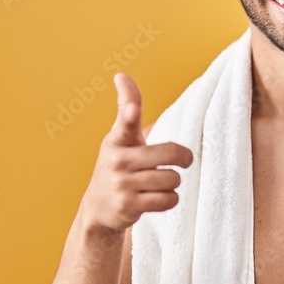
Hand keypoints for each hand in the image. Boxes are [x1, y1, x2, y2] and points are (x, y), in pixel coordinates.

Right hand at [80, 73, 192, 232]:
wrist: (98, 208)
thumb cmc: (118, 165)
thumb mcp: (120, 137)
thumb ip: (127, 108)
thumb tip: (120, 74)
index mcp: (117, 140)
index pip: (125, 123)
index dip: (130, 114)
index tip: (133, 109)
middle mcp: (117, 161)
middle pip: (168, 154)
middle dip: (183, 158)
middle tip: (184, 160)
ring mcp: (122, 185)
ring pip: (171, 179)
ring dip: (173, 182)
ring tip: (161, 183)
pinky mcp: (129, 207)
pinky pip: (168, 199)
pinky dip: (170, 199)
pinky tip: (159, 198)